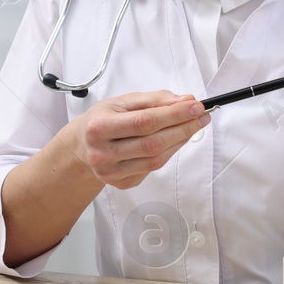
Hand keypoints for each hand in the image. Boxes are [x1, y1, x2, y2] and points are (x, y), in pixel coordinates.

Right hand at [70, 90, 210, 189]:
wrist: (82, 145)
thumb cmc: (103, 120)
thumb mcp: (122, 102)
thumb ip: (154, 100)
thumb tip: (184, 101)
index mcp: (99, 127)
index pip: (145, 122)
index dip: (174, 115)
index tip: (195, 106)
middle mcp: (102, 153)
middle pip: (153, 143)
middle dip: (182, 128)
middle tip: (200, 116)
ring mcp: (111, 172)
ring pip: (156, 160)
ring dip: (180, 141)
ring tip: (192, 126)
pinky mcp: (122, 183)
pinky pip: (153, 169)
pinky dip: (169, 153)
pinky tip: (175, 140)